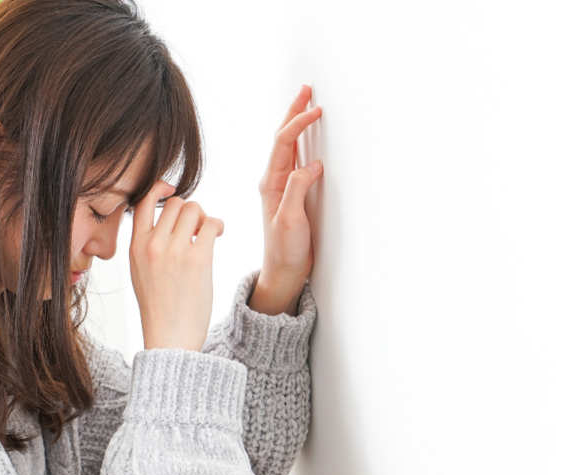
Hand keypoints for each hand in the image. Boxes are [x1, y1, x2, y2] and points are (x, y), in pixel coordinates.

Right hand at [130, 181, 224, 351]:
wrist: (170, 338)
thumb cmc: (159, 308)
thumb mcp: (139, 273)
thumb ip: (146, 246)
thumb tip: (167, 220)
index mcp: (135, 247)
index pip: (142, 202)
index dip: (159, 189)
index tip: (172, 192)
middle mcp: (152, 245)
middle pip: (175, 203)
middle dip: (190, 211)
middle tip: (197, 229)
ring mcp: (174, 251)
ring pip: (194, 208)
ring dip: (205, 217)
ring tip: (208, 234)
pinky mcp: (198, 259)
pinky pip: (212, 224)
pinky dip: (218, 225)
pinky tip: (219, 235)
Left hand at [248, 84, 323, 315]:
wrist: (284, 272)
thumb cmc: (285, 250)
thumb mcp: (290, 220)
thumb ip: (298, 190)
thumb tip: (312, 164)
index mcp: (271, 183)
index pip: (284, 143)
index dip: (299, 123)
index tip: (316, 109)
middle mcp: (274, 181)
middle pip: (283, 138)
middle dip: (294, 112)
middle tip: (306, 90)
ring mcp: (282, 187)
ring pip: (290, 147)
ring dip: (298, 124)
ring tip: (307, 104)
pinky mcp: (292, 194)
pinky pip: (297, 160)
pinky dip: (304, 143)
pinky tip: (310, 138)